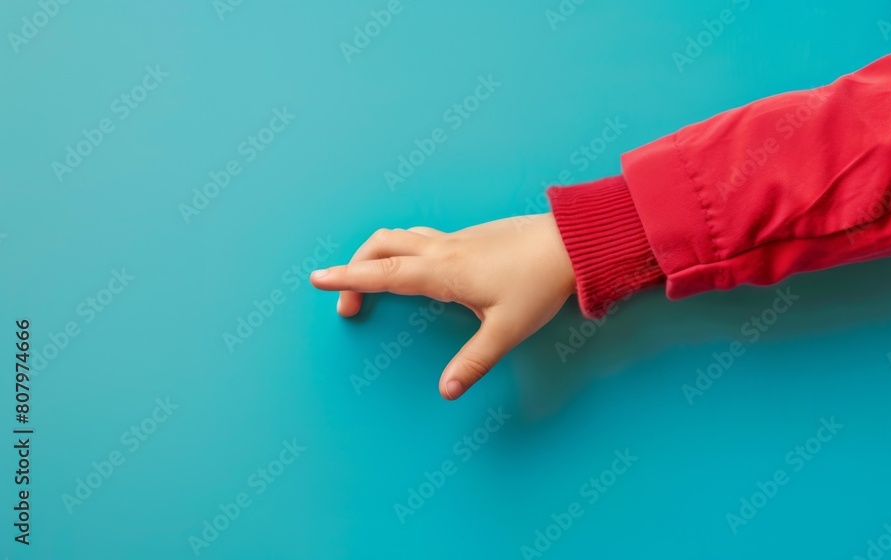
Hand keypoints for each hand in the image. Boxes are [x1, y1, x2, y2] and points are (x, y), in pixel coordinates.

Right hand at [310, 213, 576, 399]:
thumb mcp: (506, 329)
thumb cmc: (539, 284)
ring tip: (370, 280)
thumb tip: (447, 391)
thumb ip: (474, 361)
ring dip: (377, 254)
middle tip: (346, 298)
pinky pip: (421, 238)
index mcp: (443, 272)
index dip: (347, 277)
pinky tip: (414, 267)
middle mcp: (442, 251)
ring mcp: (455, 240)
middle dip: (355, 267)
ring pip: (401, 238)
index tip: (316, 278)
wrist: (570, 243)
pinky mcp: (469, 238)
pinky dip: (402, 249)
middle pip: (382, 247)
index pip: (383, 274)